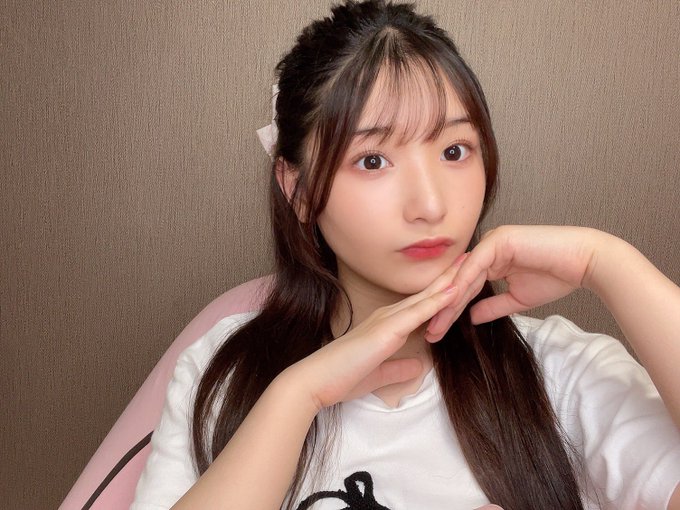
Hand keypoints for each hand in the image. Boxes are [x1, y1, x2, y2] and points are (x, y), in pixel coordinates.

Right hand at [284, 265, 463, 410]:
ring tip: (471, 264)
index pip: (419, 304)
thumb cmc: (341, 377)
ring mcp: (387, 321)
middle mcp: (387, 316)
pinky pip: (417, 313)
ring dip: (449, 281)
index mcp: (385, 324)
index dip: (439, 289)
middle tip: (471, 258)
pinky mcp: (386, 331)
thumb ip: (398, 368)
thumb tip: (418, 367)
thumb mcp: (378, 373)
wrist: (316, 380)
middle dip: (448, 276)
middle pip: (425, 293)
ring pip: (424, 298)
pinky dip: (437, 301)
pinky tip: (454, 291)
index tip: (459, 276)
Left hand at [425, 225, 605, 341]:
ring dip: (449, 301)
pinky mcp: (498, 239)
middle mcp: (487, 249)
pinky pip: (476, 264)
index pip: (464, 288)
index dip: (450, 310)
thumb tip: (471, 318)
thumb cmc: (556, 276)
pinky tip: (451, 302)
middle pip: (458, 282)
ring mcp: (491, 241)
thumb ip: (492, 307)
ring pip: (463, 275)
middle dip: (443, 308)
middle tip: (429, 333)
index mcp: (491, 260)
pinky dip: (463, 284)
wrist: (584, 263)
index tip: (438, 332)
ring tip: (437, 324)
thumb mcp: (517, 299)